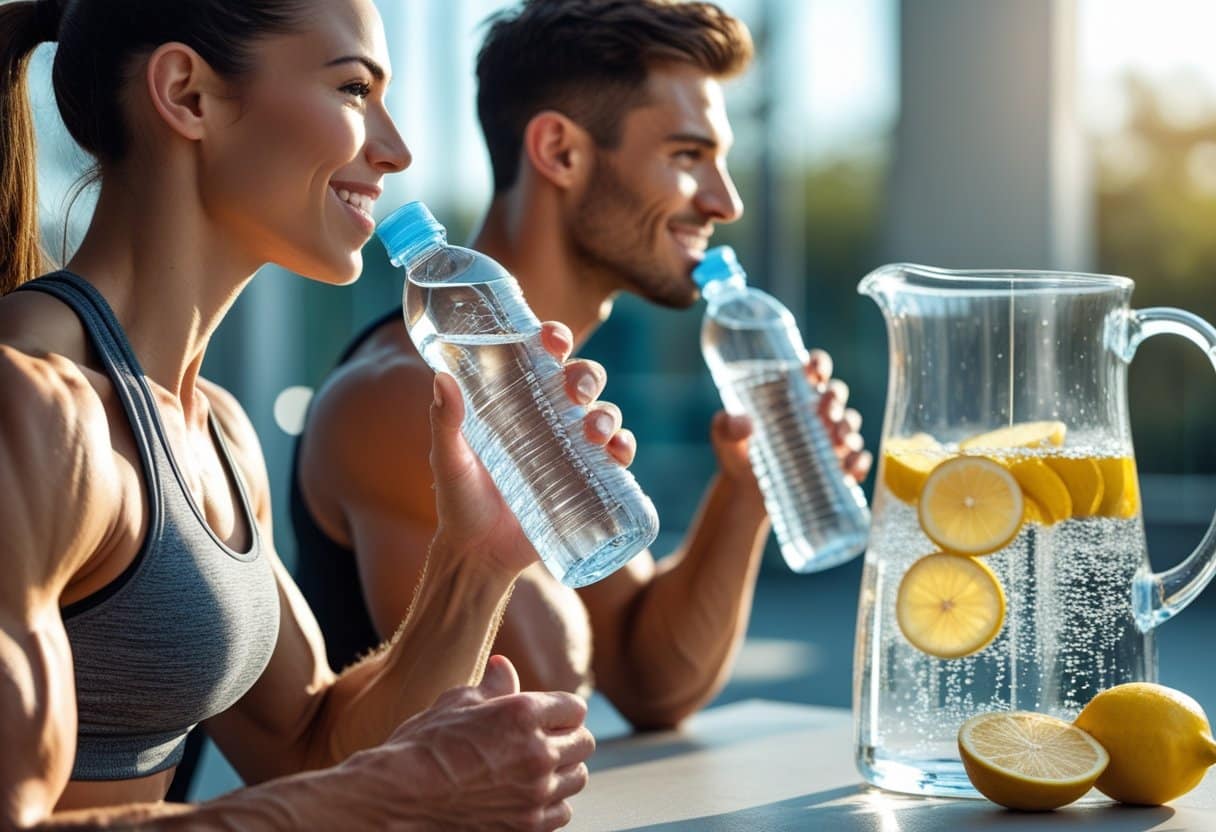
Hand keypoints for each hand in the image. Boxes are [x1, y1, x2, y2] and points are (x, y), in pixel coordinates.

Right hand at [336, 656, 592, 830]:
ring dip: (563, 769)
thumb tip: (505, 666)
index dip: (560, 709)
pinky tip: (530, 794)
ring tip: (537, 766)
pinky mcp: (528, 825)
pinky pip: (563, 810)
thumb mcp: (456, 703)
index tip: (547, 714)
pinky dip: (552, 802)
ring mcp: (535, 793)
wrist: (398, 799)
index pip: (574, 707)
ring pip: (578, 777)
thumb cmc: (421, 746)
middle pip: (584, 742)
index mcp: (522, 713)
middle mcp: (537, 752)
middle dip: (567, 736)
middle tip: (545, 738)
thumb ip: (492, 686)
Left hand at [427, 322, 635, 573]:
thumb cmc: (460, 501)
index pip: (541, 360)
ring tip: (594, 431)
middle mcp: (549, 420)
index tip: (551, 338)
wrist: (479, 555)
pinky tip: (618, 451)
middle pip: (580, 382)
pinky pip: (616, 457)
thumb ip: (445, 423)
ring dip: (608, 414)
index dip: (554, 340)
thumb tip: (441, 379)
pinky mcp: (587, 481)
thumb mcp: (450, 460)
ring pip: (603, 415)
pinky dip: (624, 448)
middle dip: (586, 376)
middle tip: (576, 391)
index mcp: (517, 403)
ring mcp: (571, 450)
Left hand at [710, 348, 872, 488]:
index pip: (813, 369)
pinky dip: (858, 462)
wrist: (744, 490)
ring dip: (849, 430)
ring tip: (839, 441)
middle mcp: (815, 411)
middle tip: (826, 412)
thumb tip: (744, 424)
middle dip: (835, 399)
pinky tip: (850, 468)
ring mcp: (828, 438)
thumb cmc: (737, 450)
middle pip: (836, 394)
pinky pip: (855, 460)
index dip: (819, 364)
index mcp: (792, 392)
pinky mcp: (835, 465)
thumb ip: (728, 426)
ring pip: (849, 425)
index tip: (815, 370)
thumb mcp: (725, 436)